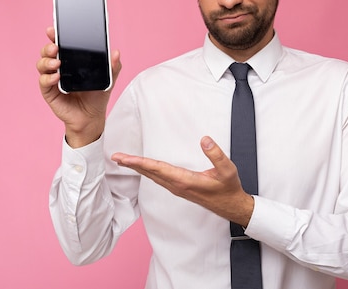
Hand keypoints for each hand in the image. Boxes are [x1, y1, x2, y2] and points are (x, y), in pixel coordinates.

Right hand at [36, 26, 121, 146]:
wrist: (92, 117)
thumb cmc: (97, 95)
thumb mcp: (108, 79)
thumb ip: (113, 66)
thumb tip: (116, 53)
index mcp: (71, 60)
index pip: (61, 44)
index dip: (55, 36)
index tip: (53, 30)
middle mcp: (59, 67)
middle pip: (47, 52)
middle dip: (49, 46)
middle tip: (56, 46)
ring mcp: (52, 79)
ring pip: (42, 64)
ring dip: (47, 61)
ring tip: (57, 62)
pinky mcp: (49, 92)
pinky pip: (43, 82)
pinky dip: (48, 78)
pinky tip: (56, 77)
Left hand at [111, 136, 254, 226]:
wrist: (231, 207)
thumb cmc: (229, 189)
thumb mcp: (227, 170)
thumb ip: (216, 155)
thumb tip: (205, 140)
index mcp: (185, 181)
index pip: (158, 169)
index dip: (140, 162)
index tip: (125, 158)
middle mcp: (177, 186)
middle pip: (150, 173)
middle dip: (132, 164)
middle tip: (115, 156)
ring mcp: (177, 189)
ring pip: (152, 176)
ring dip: (138, 167)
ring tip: (124, 160)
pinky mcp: (179, 189)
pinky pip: (158, 179)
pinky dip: (147, 171)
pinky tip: (142, 167)